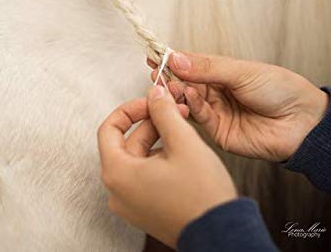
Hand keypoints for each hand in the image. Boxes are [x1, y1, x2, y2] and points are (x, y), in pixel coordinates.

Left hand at [97, 86, 236, 247]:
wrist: (221, 235)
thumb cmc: (202, 195)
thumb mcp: (183, 142)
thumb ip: (164, 112)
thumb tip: (155, 94)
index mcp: (118, 174)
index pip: (110, 128)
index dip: (131, 109)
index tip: (151, 102)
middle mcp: (117, 191)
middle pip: (127, 143)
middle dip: (152, 123)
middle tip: (176, 110)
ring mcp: (130, 202)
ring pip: (139, 158)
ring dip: (159, 139)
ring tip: (184, 128)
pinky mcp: (144, 208)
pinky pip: (145, 175)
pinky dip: (160, 158)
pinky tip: (182, 150)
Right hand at [149, 52, 328, 161]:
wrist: (302, 122)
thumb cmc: (279, 89)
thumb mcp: (241, 72)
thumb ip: (207, 67)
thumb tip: (176, 58)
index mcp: (222, 73)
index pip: (191, 65)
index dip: (172, 60)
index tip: (153, 55)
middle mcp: (215, 93)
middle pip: (185, 84)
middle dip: (170, 78)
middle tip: (157, 72)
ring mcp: (215, 113)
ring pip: (187, 102)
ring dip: (177, 93)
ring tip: (169, 85)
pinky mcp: (217, 132)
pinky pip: (199, 118)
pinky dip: (192, 107)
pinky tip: (189, 96)